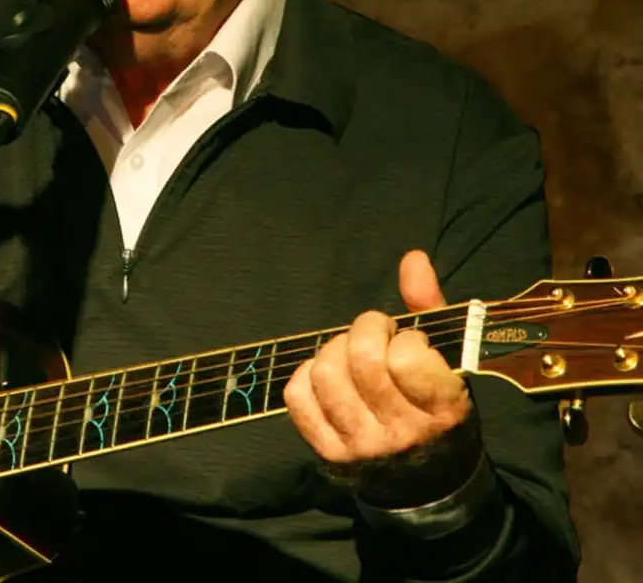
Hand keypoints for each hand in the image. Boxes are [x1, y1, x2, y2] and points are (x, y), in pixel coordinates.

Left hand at [284, 250, 471, 464]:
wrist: (429, 487)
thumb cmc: (439, 412)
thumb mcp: (450, 364)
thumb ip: (429, 307)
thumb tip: (413, 259)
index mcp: (441, 409)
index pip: (405, 357)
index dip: (402, 336)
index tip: (408, 341)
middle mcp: (401, 432)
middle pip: (360, 360)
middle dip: (364, 331)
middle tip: (374, 335)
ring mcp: (361, 445)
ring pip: (325, 374)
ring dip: (334, 350)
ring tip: (351, 355)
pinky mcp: (329, 453)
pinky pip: (297, 397)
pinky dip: (306, 375)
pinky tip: (327, 376)